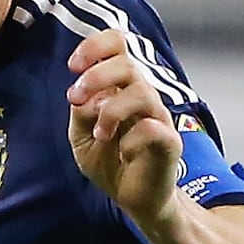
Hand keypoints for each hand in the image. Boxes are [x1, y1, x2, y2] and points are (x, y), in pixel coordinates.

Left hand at [66, 25, 182, 223]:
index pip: (117, 44)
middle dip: (95, 77)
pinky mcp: (170, 142)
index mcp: (121, 86)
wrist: (134, 199)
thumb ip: (80, 112)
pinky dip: (132, 139)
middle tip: (75, 98)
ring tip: (101, 134)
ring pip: (142, 92)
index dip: (95, 46)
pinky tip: (124, 153)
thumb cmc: (110, 163)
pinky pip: (153, 128)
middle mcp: (142, 95)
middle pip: (128, 64)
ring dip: (112, 111)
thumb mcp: (81, 137)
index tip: (73, 66)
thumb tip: (85, 95)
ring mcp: (158, 117)